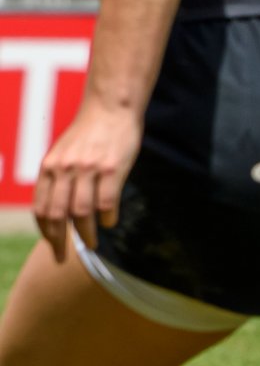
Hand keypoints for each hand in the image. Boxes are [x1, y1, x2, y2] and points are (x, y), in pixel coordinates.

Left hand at [33, 99, 141, 259]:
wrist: (110, 107)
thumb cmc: (89, 132)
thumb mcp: (64, 153)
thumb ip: (59, 177)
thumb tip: (60, 209)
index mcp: (49, 167)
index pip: (41, 208)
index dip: (45, 232)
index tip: (53, 247)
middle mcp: (64, 169)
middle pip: (58, 215)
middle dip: (60, 241)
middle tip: (64, 258)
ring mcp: (87, 169)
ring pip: (82, 212)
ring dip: (86, 234)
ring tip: (92, 245)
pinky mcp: (111, 169)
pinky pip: (106, 202)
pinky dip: (107, 218)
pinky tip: (110, 223)